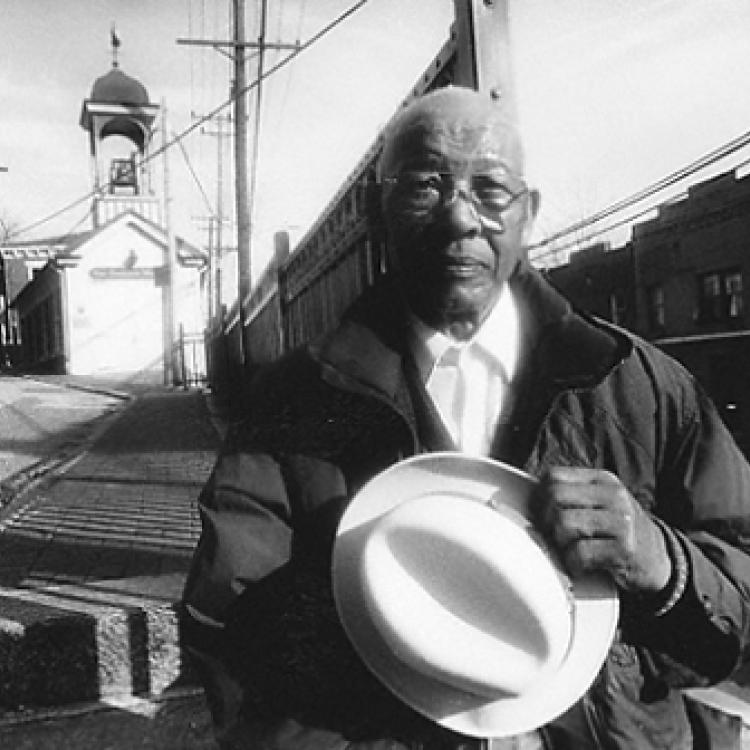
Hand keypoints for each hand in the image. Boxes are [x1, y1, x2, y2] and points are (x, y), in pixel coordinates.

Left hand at [533, 467, 671, 594]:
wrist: (659, 561)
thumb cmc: (618, 532)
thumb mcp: (601, 504)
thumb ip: (572, 496)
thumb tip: (527, 500)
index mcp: (603, 480)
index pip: (553, 477)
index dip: (538, 497)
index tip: (541, 516)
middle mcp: (613, 496)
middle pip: (555, 498)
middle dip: (546, 521)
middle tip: (552, 537)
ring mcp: (621, 521)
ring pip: (564, 524)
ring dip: (559, 544)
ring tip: (569, 551)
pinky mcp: (624, 549)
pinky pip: (579, 553)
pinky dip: (573, 564)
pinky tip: (581, 566)